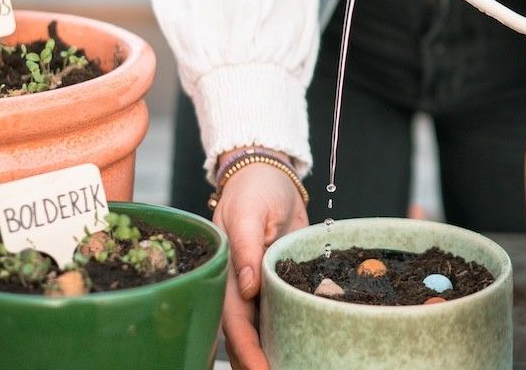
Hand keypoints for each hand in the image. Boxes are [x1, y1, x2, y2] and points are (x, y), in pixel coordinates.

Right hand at [212, 151, 308, 369]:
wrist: (269, 174)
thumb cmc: (255, 189)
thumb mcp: (250, 212)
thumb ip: (246, 247)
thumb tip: (247, 287)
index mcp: (226, 271)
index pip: (234, 320)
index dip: (247, 349)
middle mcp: (239, 285)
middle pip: (243, 334)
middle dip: (256, 361)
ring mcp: (258, 285)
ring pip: (260, 328)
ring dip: (271, 352)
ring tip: (293, 366)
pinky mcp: (277, 279)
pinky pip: (281, 308)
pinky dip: (286, 331)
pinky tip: (299, 348)